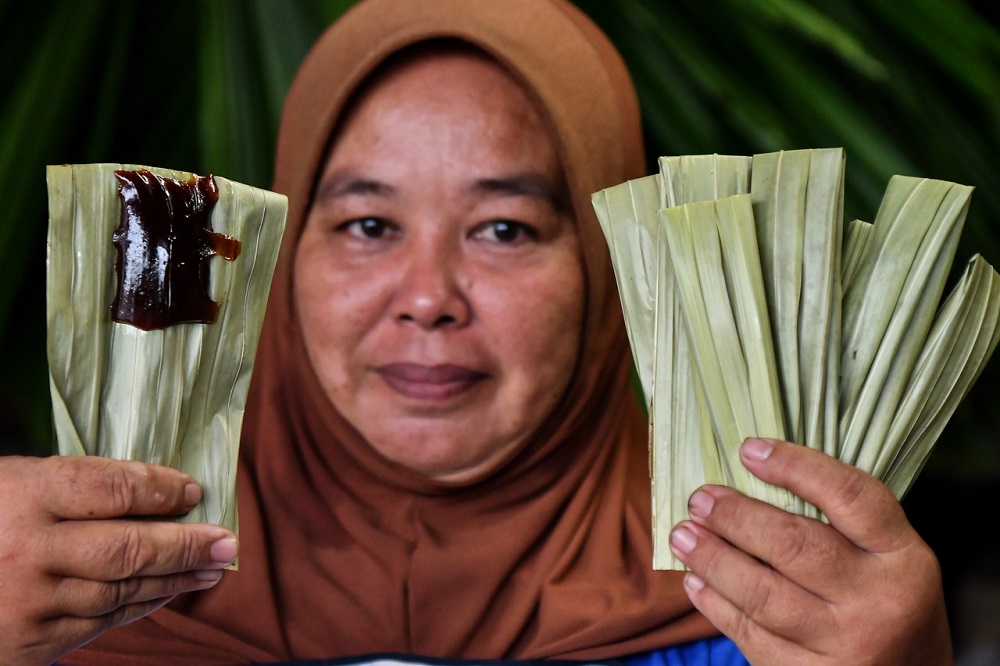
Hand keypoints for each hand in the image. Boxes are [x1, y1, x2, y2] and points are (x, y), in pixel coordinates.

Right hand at [0, 455, 238, 665]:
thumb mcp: (6, 482)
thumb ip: (68, 486)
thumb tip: (148, 488)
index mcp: (20, 496)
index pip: (112, 488)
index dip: (161, 488)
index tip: (194, 488)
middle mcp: (28, 551)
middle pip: (127, 546)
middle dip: (186, 544)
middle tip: (228, 538)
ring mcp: (26, 603)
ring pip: (121, 590)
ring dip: (174, 579)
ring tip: (212, 566)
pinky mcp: (25, 644)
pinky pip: (97, 623)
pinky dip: (139, 608)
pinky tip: (167, 594)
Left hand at [669, 438, 951, 664]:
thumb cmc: (887, 606)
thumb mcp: (888, 559)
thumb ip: (840, 522)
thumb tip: (752, 476)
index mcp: (903, 558)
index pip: (850, 496)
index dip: (795, 466)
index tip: (749, 449)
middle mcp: (879, 601)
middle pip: (794, 545)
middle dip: (735, 517)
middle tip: (700, 499)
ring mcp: (844, 644)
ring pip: (761, 594)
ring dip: (712, 559)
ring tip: (683, 535)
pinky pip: (749, 634)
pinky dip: (715, 603)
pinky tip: (695, 580)